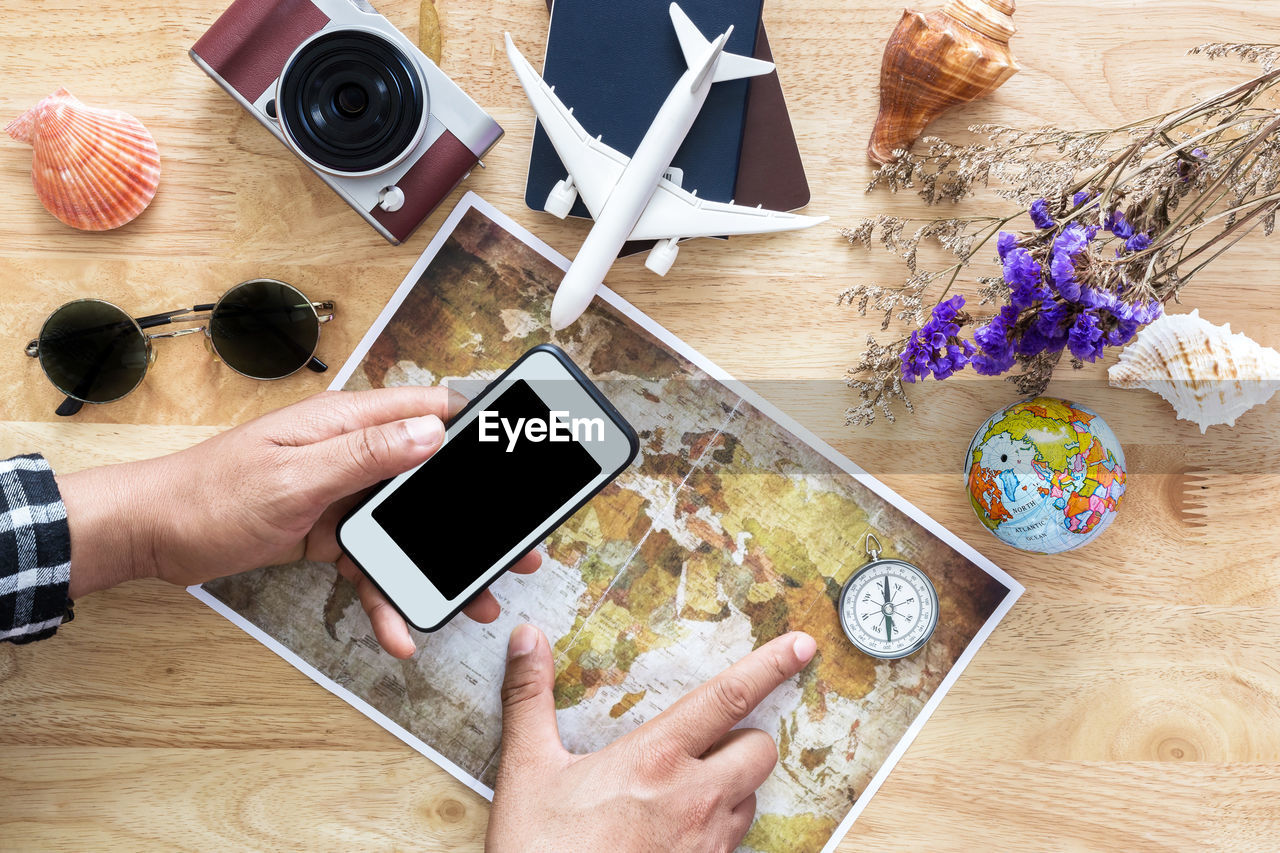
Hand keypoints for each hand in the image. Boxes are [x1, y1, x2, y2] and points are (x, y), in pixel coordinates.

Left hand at [57, 387, 540, 656]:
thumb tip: (430, 432)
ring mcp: (340, 494)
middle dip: (470, 517)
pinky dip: (384, 593)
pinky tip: (398, 628)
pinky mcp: (327, 531)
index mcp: (344, 423)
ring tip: (475, 599)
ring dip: (436, 565)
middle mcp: (349, 453)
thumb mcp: (293, 476)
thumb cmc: (210, 495)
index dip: (473, 429)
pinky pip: (369, 562)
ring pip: (404, 528)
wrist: (151, 537)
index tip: (513, 453)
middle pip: (426, 480)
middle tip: (515, 549)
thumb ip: (363, 455)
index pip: (424, 411)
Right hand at [486, 625, 816, 851]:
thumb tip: (528, 640)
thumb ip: (530, 699)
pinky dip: (717, 829)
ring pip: (750, 798)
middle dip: (744, 739)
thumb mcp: (527, 770)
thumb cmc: (539, 852)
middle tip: (703, 744)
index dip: (769, 666)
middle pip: (760, 750)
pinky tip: (677, 832)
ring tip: (683, 790)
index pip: (727, 698)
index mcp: (655, 759)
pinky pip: (734, 843)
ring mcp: (707, 845)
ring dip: (731, 786)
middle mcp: (694, 799)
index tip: (801, 646)